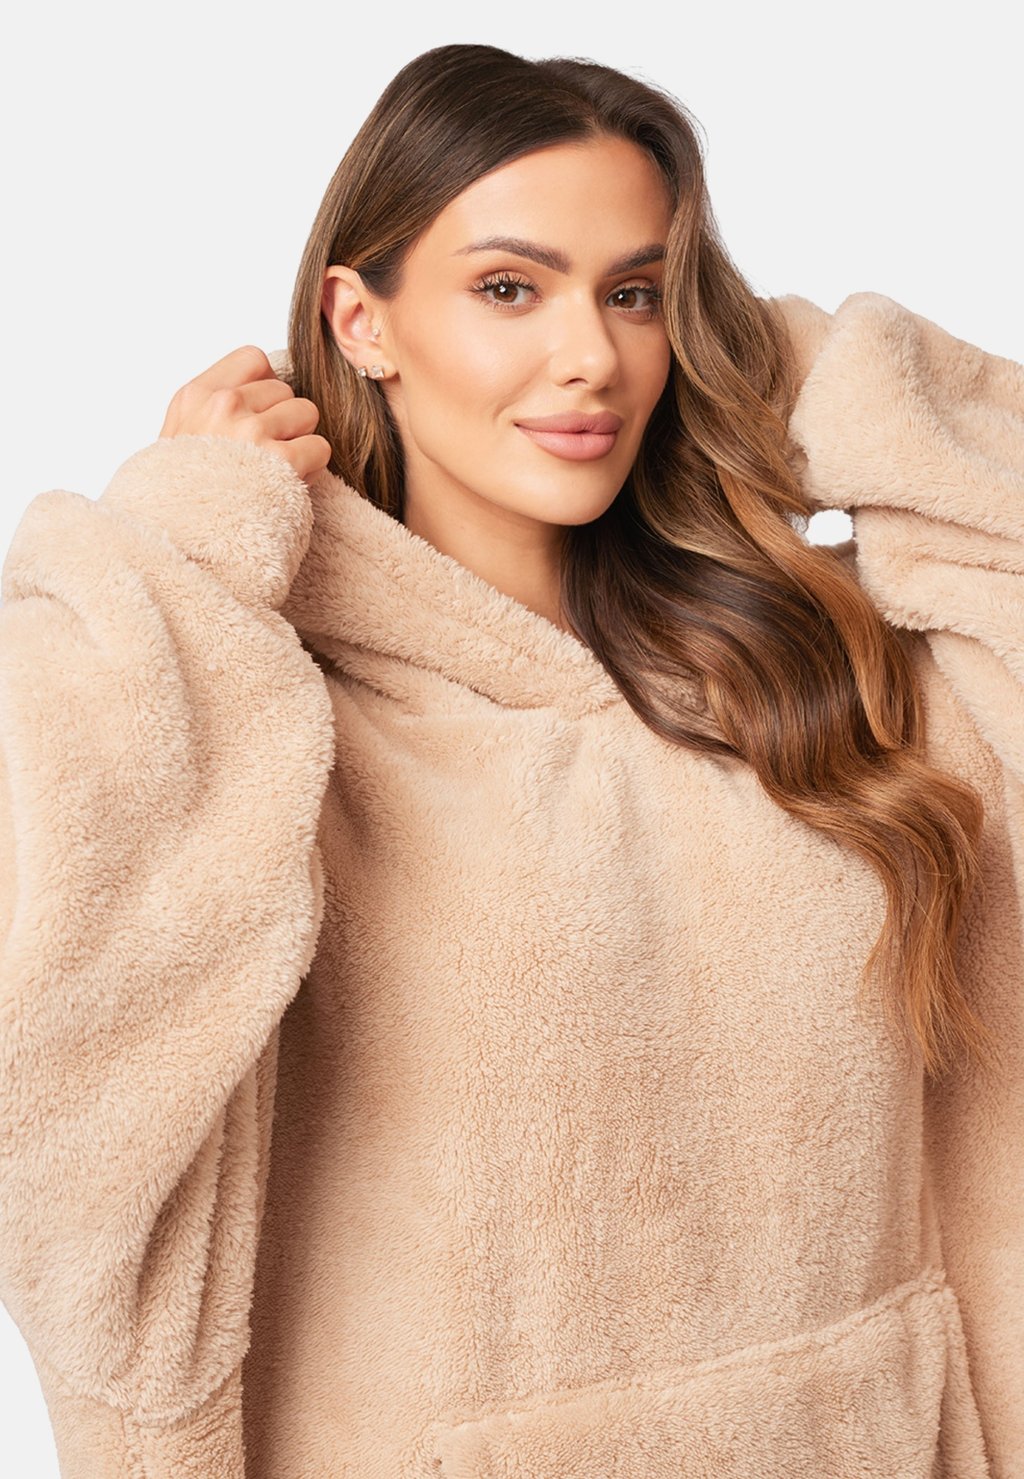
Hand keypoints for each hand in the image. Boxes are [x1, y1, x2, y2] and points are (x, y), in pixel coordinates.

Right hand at [159, 344, 331, 485]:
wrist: (178, 546)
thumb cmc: (181, 501)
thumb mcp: (178, 441)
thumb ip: (211, 410)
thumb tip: (263, 386)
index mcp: (194, 396)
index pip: (254, 360)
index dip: (267, 387)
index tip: (259, 416)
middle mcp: (222, 405)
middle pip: (285, 390)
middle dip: (283, 422)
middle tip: (265, 458)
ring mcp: (251, 430)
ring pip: (307, 413)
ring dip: (299, 443)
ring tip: (275, 472)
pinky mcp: (281, 461)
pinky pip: (320, 446)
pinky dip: (311, 469)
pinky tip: (288, 486)